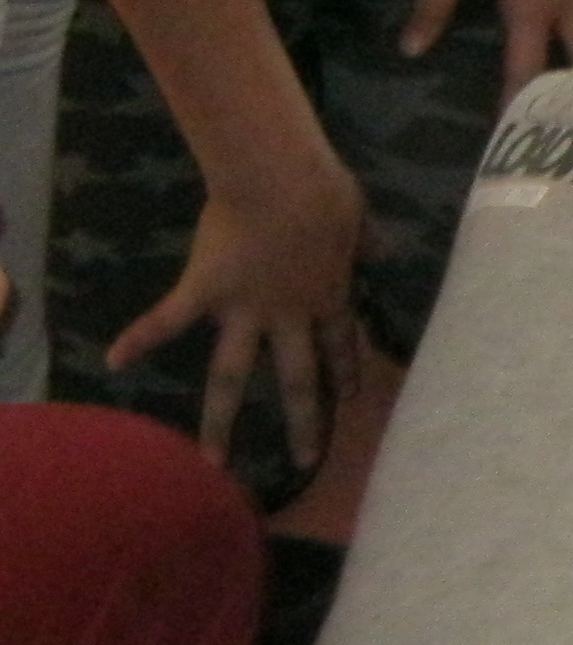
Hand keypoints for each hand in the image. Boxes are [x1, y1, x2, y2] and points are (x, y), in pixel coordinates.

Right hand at [106, 149, 369, 466]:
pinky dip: (139, 337)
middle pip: (297, 380)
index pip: (340, 346)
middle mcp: (288, 317)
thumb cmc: (327, 194)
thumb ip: (370, 243)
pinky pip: (167, 319)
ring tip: (212, 462)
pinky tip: (115, 361)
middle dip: (303, 423)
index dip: (346, 373)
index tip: (349, 402)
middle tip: (304, 462)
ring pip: (231, 377)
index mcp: (328, 298)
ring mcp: (244, 311)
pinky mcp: (204, 291)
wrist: (283, 181)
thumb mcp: (360, 221)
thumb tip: (385, 251)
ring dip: (221, 422)